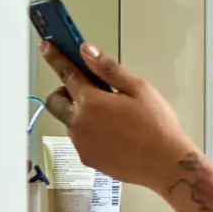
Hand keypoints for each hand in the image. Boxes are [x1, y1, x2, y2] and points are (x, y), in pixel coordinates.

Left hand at [40, 42, 195, 187]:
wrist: (166, 164)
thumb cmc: (157, 126)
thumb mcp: (139, 89)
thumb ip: (108, 68)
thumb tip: (87, 51)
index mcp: (91, 102)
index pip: (66, 73)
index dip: (55, 57)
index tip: (47, 47)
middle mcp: (79, 123)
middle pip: (54, 101)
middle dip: (64, 91)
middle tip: (88, 91)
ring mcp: (81, 143)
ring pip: (70, 122)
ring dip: (80, 114)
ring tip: (112, 118)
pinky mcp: (88, 159)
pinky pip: (80, 140)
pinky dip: (90, 133)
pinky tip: (115, 135)